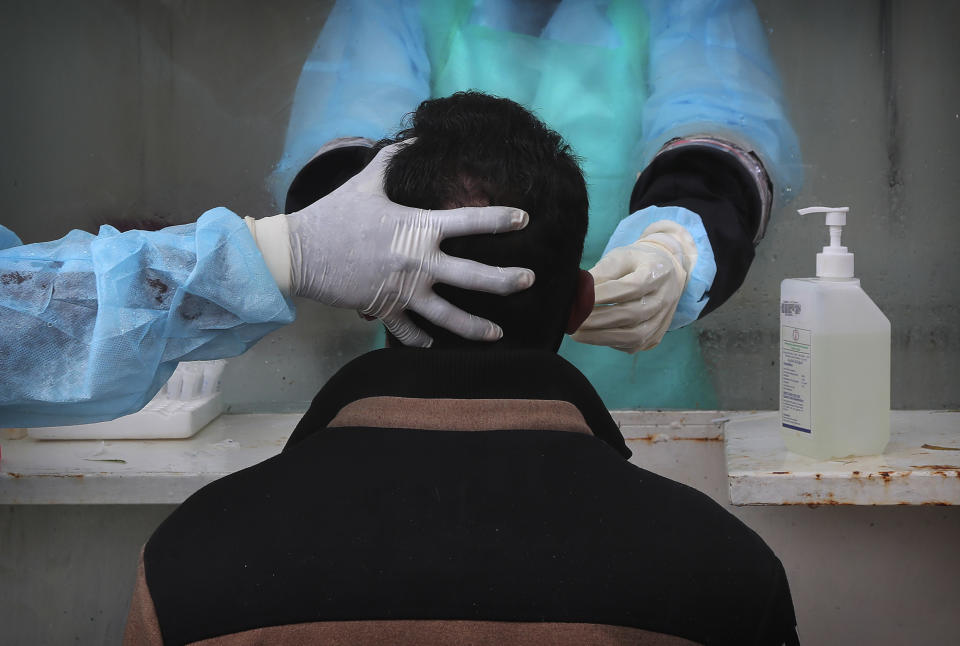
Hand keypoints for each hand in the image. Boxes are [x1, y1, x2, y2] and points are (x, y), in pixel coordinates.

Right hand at [286, 142, 534, 346]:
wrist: (299, 252)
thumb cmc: (334, 214)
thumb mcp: (366, 182)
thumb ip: (392, 160)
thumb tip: (413, 137)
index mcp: (418, 229)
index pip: (470, 222)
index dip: (500, 219)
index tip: (524, 219)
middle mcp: (419, 263)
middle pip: (474, 276)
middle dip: (506, 280)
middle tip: (529, 280)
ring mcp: (405, 291)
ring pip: (449, 316)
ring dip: (476, 328)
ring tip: (498, 335)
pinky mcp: (386, 310)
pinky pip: (411, 332)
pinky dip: (423, 341)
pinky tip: (437, 347)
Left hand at [572, 229, 691, 352]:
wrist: (665, 273)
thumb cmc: (635, 263)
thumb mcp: (619, 257)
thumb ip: (601, 273)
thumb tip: (579, 291)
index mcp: (656, 273)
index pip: (631, 287)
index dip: (604, 296)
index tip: (579, 300)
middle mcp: (664, 299)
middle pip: (632, 314)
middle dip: (598, 320)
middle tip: (573, 321)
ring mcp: (662, 320)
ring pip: (634, 336)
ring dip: (602, 337)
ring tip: (577, 333)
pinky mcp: (655, 336)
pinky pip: (632, 345)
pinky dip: (610, 343)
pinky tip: (593, 336)